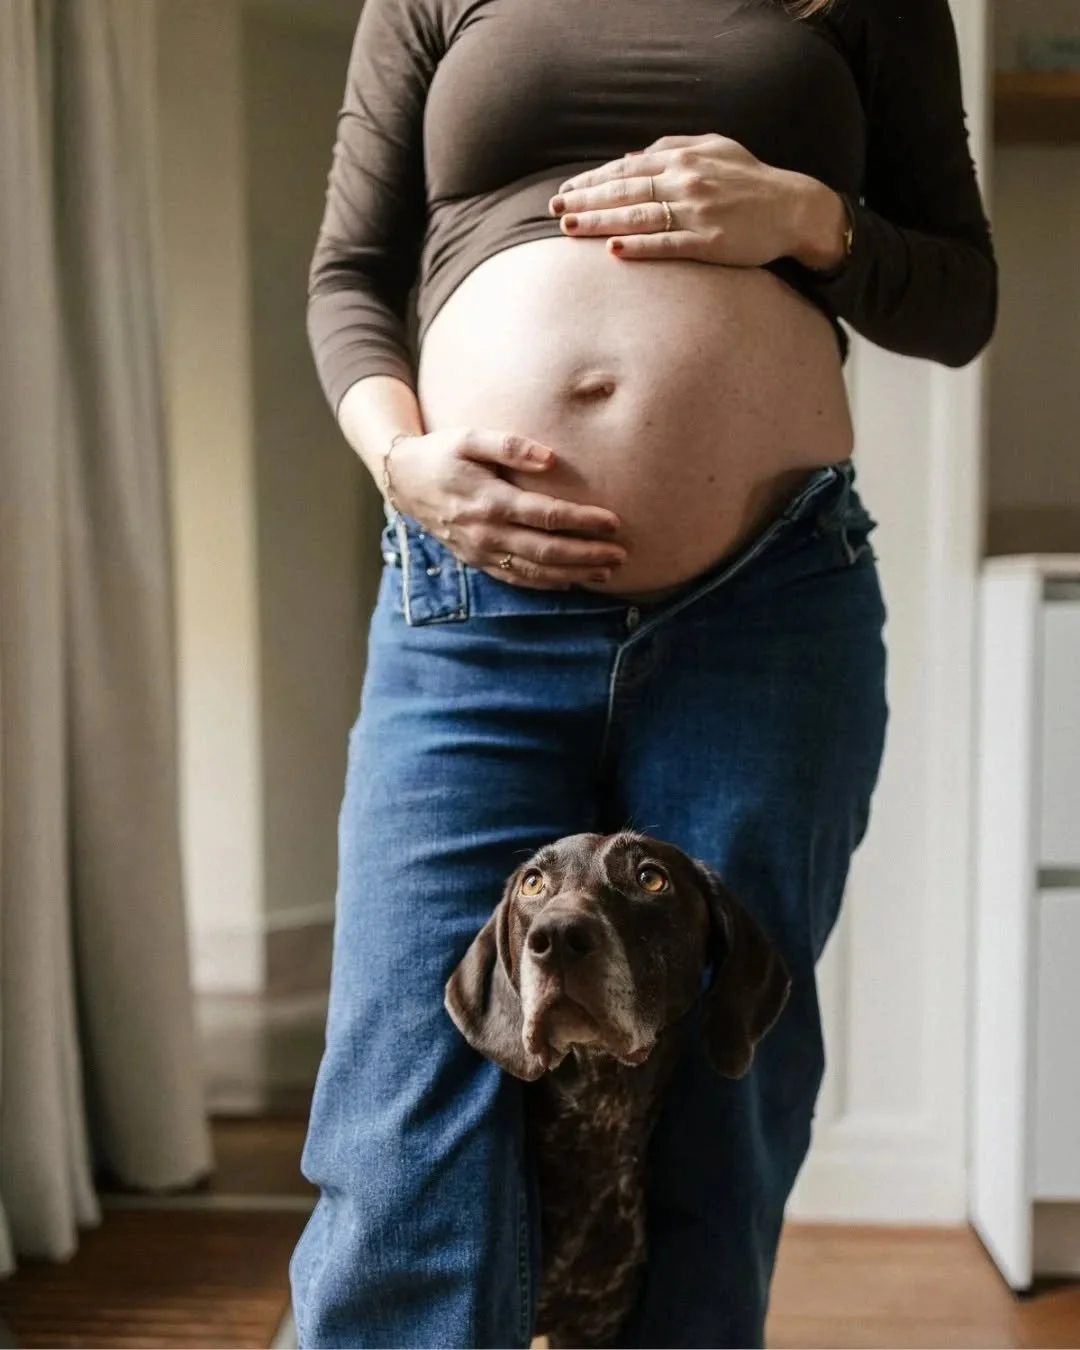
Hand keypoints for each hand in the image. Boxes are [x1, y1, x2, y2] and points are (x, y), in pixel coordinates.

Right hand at [386, 428, 626, 589]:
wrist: (405, 482)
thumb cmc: (442, 453)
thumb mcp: (469, 438)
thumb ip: (509, 446)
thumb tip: (549, 458)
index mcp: (490, 501)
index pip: (547, 515)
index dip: (582, 521)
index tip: (613, 522)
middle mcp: (488, 532)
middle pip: (547, 549)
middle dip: (587, 555)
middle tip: (620, 555)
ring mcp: (482, 551)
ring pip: (535, 570)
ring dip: (573, 573)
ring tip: (606, 573)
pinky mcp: (478, 561)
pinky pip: (516, 579)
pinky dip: (546, 583)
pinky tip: (571, 583)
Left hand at [549, 133, 846, 270]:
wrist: (794, 208)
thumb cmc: (751, 180)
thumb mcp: (715, 148)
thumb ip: (672, 148)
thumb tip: (631, 156)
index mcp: (684, 159)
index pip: (626, 169)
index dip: (592, 181)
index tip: (565, 193)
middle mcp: (687, 182)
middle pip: (625, 192)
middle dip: (586, 202)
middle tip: (554, 213)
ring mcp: (698, 213)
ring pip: (639, 218)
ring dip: (601, 224)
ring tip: (570, 230)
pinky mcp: (711, 243)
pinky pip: (669, 246)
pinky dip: (641, 247)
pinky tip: (615, 250)